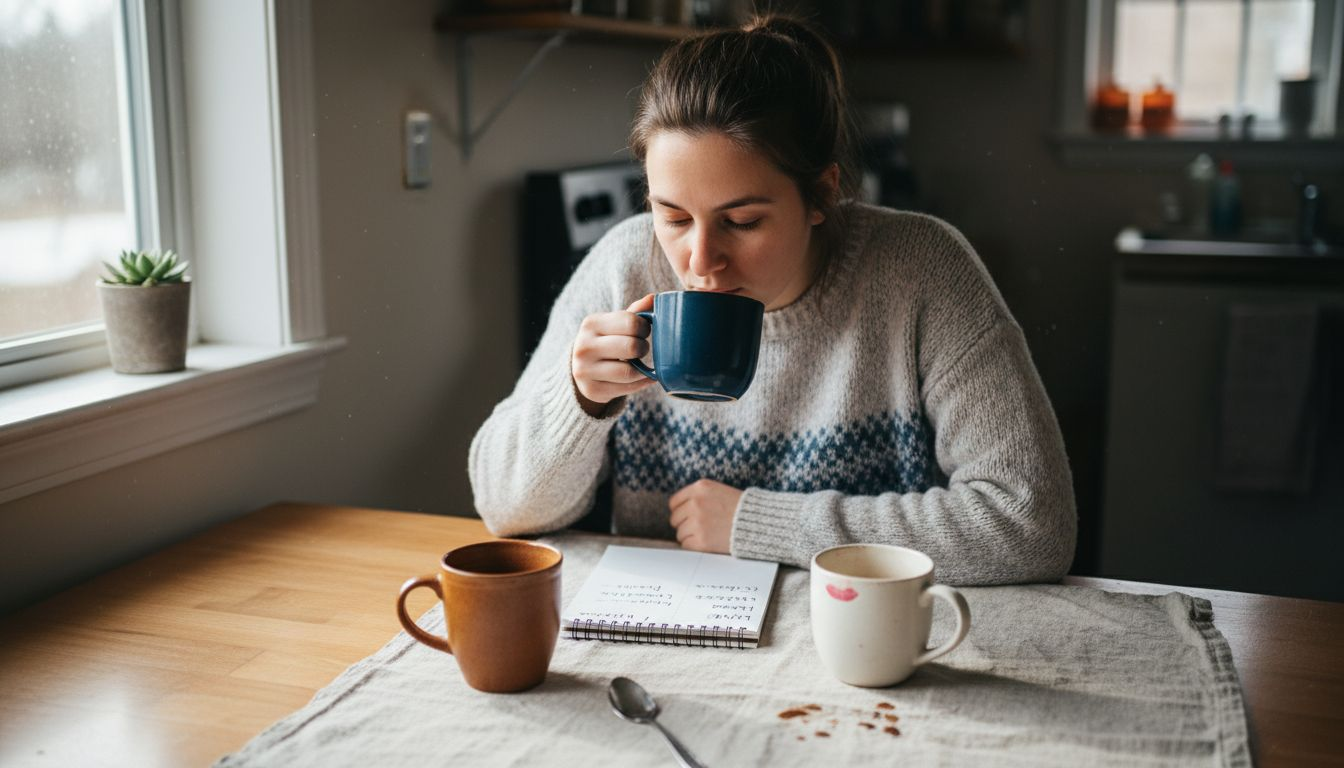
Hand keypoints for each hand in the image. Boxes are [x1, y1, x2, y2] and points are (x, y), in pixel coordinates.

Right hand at [571, 293, 655, 415]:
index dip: (645, 328)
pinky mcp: (592, 390)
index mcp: (591, 323)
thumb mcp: (614, 323)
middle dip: (643, 348)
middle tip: (642, 348)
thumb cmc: (606, 340)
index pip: (630, 322)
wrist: (580, 368)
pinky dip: (640, 383)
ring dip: (642, 369)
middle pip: (631, 347)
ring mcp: (585, 370)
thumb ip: (635, 312)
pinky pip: (628, 389)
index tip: (644, 331)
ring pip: (629, 372)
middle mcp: (584, 346)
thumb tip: (654, 298)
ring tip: (639, 364)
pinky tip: (641, 377)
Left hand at [668, 479, 741, 553]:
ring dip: (690, 536)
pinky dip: (695, 546)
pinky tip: (708, 542)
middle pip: (675, 519)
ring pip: (680, 534)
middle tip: (700, 527)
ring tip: (708, 534)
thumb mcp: (718, 491)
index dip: (680, 511)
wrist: (759, 523)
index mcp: (700, 488)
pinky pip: (686, 545)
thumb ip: (697, 496)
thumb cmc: (740, 508)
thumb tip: (676, 509)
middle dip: (685, 524)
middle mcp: (696, 503)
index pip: (674, 502)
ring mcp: (697, 522)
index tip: (687, 517)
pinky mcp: (701, 541)